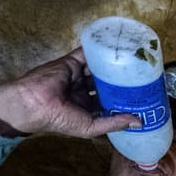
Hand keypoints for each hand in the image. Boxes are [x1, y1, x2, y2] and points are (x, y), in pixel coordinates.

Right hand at [0, 48, 140, 137]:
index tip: (141, 98)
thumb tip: (139, 123)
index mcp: (86, 108)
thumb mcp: (91, 127)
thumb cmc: (59, 119)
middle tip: (141, 78)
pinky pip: (87, 53)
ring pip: (99, 68)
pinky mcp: (71, 62)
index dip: (123, 100)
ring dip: (113, 66)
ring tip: (132, 63)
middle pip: (106, 84)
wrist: (34, 103)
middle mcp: (83, 91)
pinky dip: (99, 50)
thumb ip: (114, 123)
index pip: (108, 102)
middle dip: (121, 82)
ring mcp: (77, 75)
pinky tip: (115, 48)